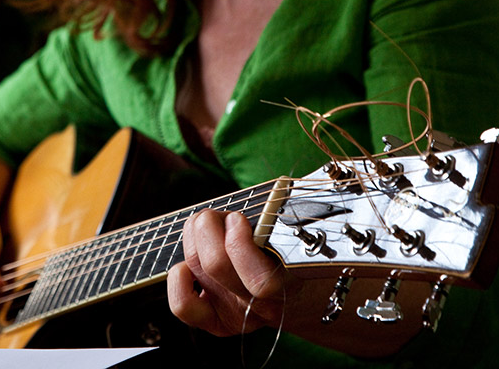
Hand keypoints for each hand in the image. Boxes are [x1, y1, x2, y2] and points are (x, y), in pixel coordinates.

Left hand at [167, 209, 431, 357]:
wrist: (310, 300)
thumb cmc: (309, 249)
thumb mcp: (313, 227)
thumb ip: (307, 208)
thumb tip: (320, 176)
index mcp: (293, 286)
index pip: (262, 281)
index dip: (241, 245)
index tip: (242, 218)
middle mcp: (261, 306)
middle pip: (216, 266)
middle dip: (210, 226)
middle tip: (225, 214)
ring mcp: (236, 315)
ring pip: (198, 271)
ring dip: (196, 236)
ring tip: (211, 224)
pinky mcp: (216, 321)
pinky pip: (185, 307)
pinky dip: (178, 282)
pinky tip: (184, 266)